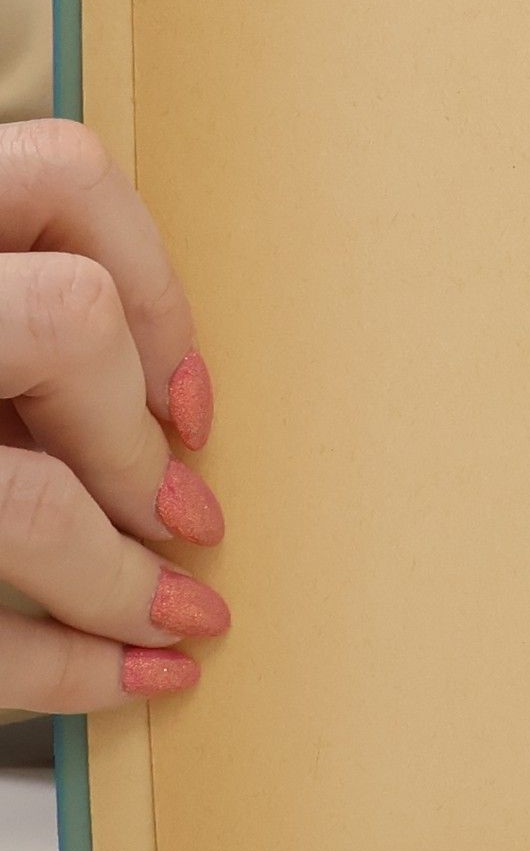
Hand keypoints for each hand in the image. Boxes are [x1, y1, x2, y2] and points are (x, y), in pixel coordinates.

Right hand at [0, 120, 225, 710]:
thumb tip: (167, 417)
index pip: (61, 175)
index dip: (153, 286)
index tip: (180, 392)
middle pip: (67, 320)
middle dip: (136, 440)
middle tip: (181, 517)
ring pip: (27, 501)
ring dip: (119, 578)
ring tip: (173, 614)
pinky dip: (66, 667)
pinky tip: (127, 676)